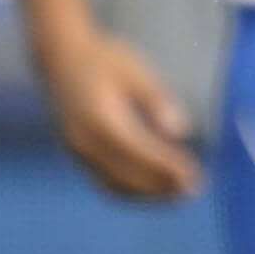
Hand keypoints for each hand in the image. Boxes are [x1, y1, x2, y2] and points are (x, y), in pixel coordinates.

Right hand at [34, 21, 201, 198]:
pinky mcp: (76, 155)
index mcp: (98, 118)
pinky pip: (104, 182)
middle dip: (162, 187)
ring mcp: (76, 151)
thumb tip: (180, 131)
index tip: (195, 176)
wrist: (59, 57)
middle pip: (127, 176)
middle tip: (194, 189)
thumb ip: (156, 98)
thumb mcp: (134, 69)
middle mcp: (83, 140)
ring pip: (115, 186)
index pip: (139, 153)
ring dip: (148, 195)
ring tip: (180, 194)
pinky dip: (132, 191)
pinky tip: (156, 190)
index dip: (167, 168)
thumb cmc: (104, 59)